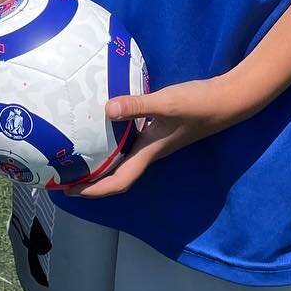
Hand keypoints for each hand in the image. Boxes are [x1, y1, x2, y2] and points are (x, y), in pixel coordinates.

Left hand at [64, 73, 251, 198]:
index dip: (94, 190)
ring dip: (100, 162)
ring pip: (122, 159)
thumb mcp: (166, 103)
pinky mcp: (157, 129)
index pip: (118, 182)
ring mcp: (154, 141)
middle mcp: (149, 152)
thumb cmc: (198, 104)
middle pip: (116, 175)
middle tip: (64, 174)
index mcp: (149, 152)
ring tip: (76, 154)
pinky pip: (129, 141)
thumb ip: (138, 105)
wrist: (227, 99)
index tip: (69, 190)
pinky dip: (112, 140)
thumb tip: (106, 110)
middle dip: (90, 179)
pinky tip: (101, 124)